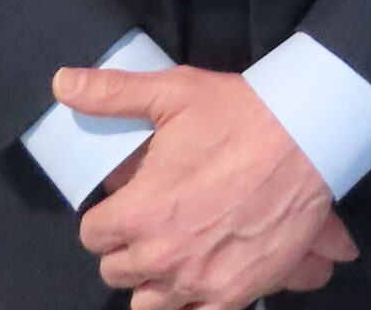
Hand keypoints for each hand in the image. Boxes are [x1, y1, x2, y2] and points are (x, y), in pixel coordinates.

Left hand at [60, 62, 352, 307]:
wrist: (308, 136)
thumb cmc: (239, 113)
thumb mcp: (173, 93)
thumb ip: (112, 94)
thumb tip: (62, 83)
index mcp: (138, 211)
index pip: (93, 235)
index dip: (108, 218)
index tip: (127, 205)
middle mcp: (161, 254)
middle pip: (118, 272)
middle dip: (130, 249)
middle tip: (154, 224)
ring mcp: (198, 280)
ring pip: (150, 304)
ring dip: (156, 282)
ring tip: (176, 255)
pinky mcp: (235, 293)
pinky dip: (194, 303)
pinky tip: (202, 279)